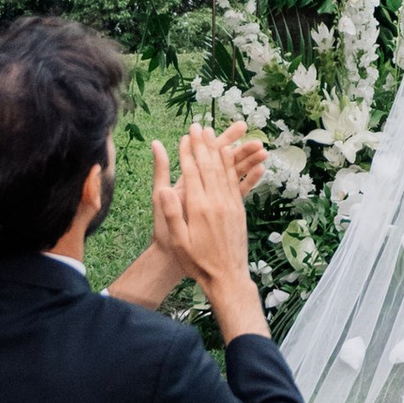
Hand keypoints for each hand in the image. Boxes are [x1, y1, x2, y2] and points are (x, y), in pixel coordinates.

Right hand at [149, 131, 264, 339]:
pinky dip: (232, 165)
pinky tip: (231, 155)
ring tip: (214, 132)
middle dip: (203, 144)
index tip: (184, 136)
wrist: (227, 278)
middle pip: (209, 166)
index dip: (188, 153)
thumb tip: (164, 189)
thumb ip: (172, 213)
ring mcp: (230, 205)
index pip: (192, 173)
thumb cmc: (197, 262)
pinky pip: (235, 181)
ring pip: (224, 170)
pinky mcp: (239, 210)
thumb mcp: (179, 241)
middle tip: (199, 125)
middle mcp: (217, 202)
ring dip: (218, 149)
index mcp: (199, 208)